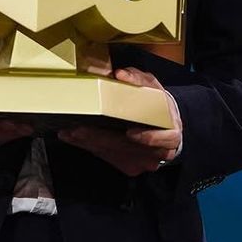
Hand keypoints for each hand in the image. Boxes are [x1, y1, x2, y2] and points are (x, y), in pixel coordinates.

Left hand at [57, 66, 182, 176]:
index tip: (130, 133)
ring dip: (91, 144)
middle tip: (78, 130)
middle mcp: (158, 152)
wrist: (165, 127)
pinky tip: (75, 140)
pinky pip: (109, 158)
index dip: (148, 137)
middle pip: (130, 148)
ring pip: (115, 155)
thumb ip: (138, 80)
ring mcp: (143, 162)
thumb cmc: (157, 104)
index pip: (163, 138)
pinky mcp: (131, 166)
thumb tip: (120, 74)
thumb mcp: (153, 87)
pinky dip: (91, 148)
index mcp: (170, 131)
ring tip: (70, 134)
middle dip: (102, 139)